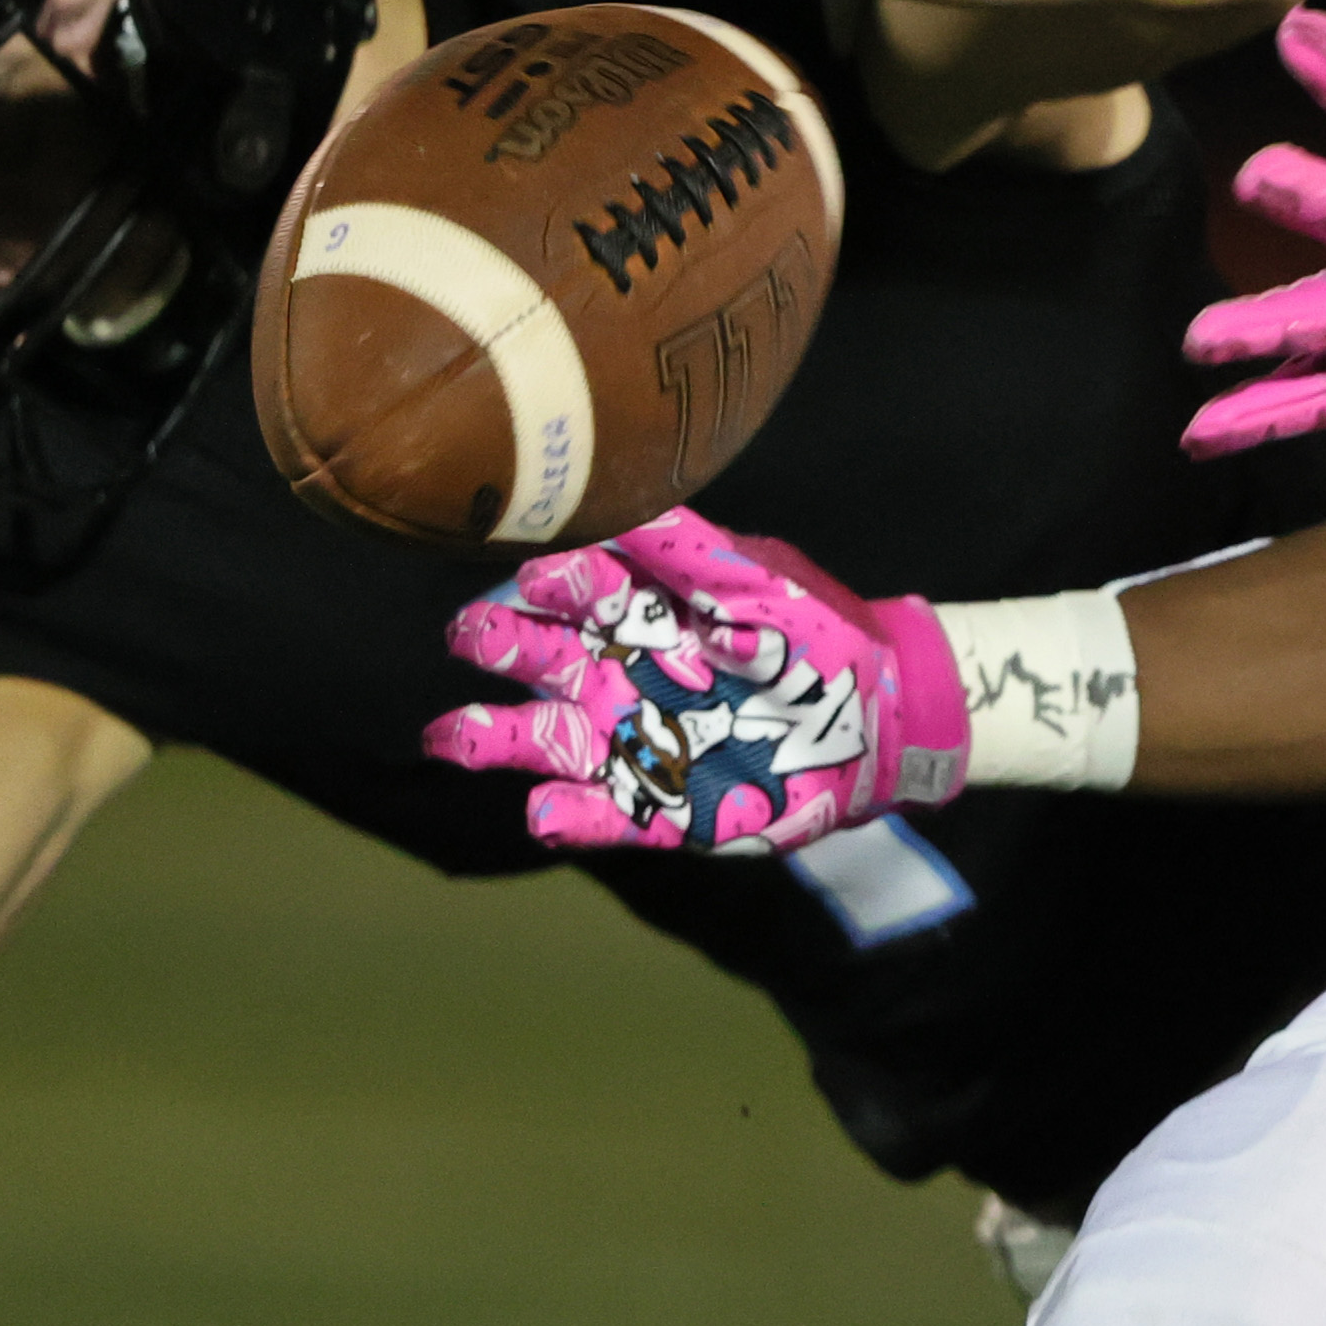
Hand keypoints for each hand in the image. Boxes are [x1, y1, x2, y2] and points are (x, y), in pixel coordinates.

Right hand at [424, 514, 971, 854]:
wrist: (878, 721)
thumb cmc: (817, 638)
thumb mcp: (760, 586)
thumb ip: (694, 554)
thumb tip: (627, 508)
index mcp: (644, 614)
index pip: (582, 591)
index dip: (557, 583)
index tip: (537, 578)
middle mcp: (620, 676)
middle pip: (543, 660)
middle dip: (501, 646)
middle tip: (465, 636)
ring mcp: (634, 744)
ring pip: (547, 740)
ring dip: (495, 737)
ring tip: (446, 737)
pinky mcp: (661, 809)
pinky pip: (604, 816)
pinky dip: (570, 817)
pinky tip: (541, 813)